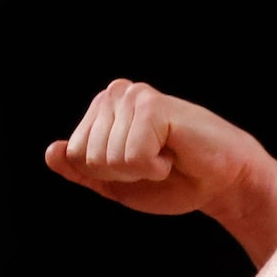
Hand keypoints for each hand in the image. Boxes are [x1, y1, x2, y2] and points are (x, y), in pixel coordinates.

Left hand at [45, 80, 276, 221]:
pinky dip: (155, 167)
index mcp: (103, 108)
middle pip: (87, 156)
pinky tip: (174, 153)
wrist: (224, 182)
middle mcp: (115, 94)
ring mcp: (133, 96)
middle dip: (122, 174)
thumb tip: (52, 152)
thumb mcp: (118, 182)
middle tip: (156, 162)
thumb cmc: (176, 181)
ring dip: (141, 171)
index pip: (75, 155)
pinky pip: (131, 157)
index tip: (140, 166)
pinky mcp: (152, 106)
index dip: (108, 176)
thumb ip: (83, 170)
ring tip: (166, 156)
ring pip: (108, 158)